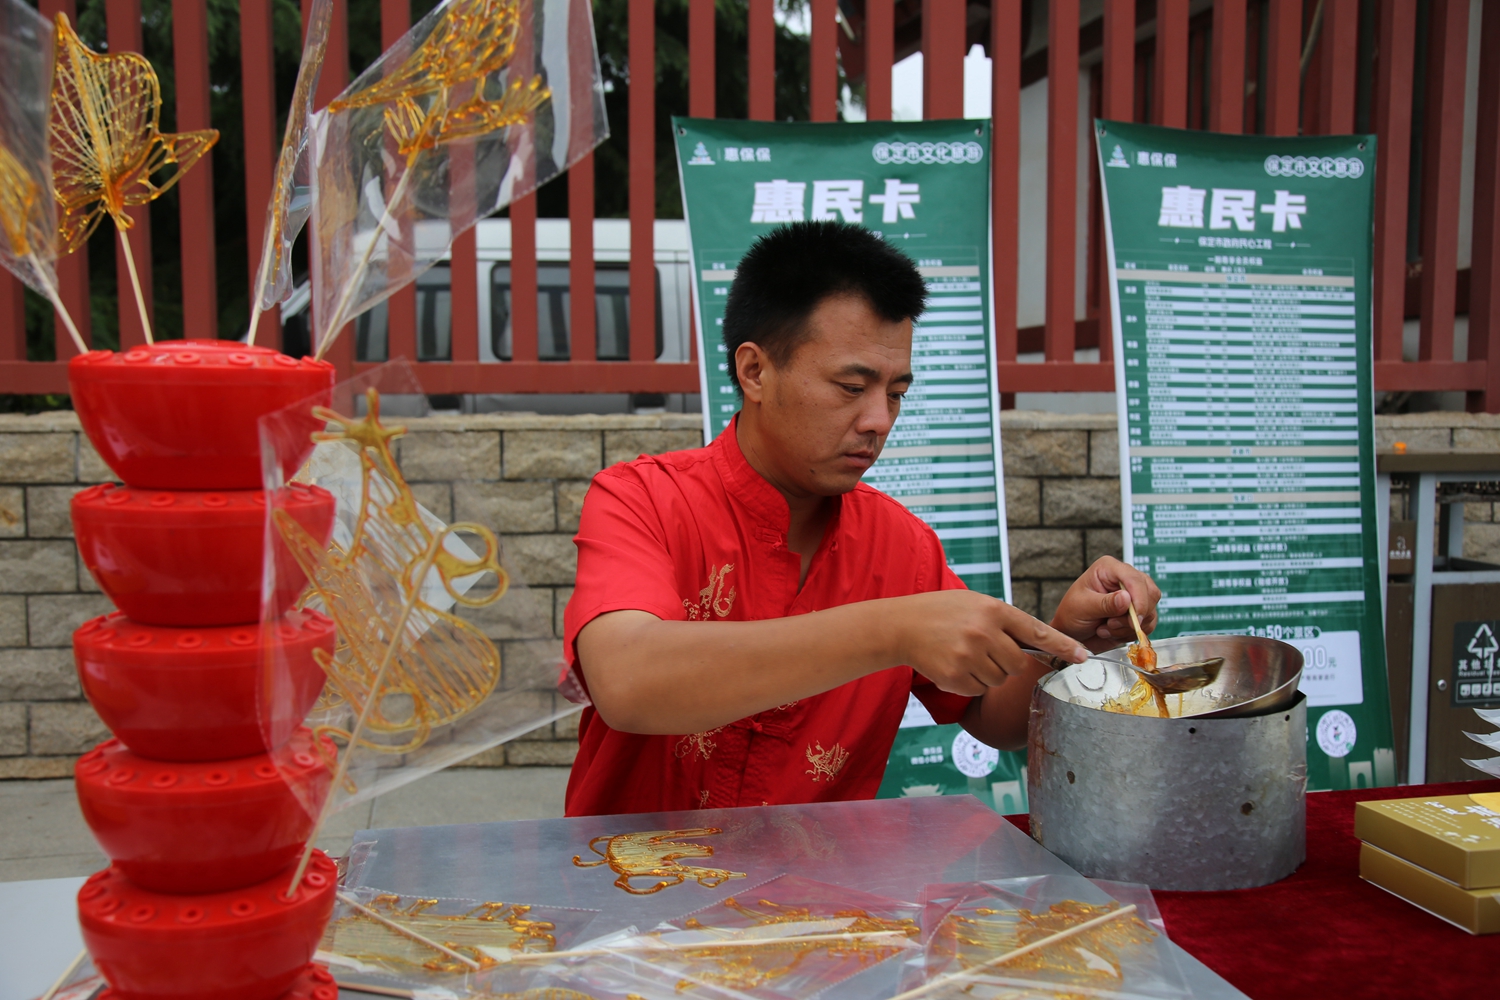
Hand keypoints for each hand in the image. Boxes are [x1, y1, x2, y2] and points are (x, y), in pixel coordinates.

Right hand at [893, 590, 1089, 696]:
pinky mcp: (955, 676)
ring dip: (988, 673)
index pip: (1036, 631)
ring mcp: (969, 656)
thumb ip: (1004, 621)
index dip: (1062, 646)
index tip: (1082, 657)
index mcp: (993, 610)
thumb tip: (1037, 645)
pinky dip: (971, 683)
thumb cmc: (942, 612)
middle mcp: (984, 632)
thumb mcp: (976, 603)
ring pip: (999, 679)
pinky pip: (979, 690)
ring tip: (965, 655)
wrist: (901, 625)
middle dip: (1008, 662)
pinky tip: (955, 666)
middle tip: (987, 651)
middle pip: (1018, 664)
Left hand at [1050, 556, 1161, 652]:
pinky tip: (1113, 632)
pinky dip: (1131, 633)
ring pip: (1150, 612)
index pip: (1134, 579)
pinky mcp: (1137, 612)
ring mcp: (1133, 596)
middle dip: (1133, 616)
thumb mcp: (1083, 607)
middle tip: (1111, 624)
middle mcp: (1124, 579)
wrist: (1071, 632)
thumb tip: (1126, 598)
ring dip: (1128, 627)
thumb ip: (1105, 603)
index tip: (1135, 618)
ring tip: (1106, 628)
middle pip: (1150, 594)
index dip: (1139, 599)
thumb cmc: (1071, 614)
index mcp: (1109, 569)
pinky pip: (1148, 624)